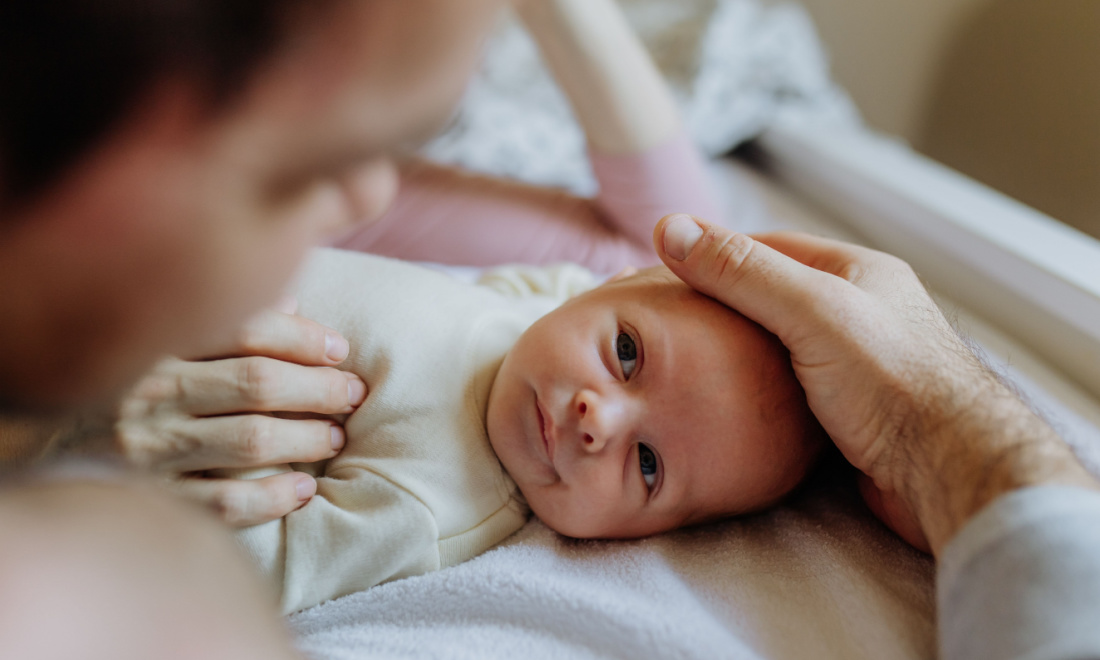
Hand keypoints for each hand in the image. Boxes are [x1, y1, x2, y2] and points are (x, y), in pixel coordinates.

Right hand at [106, 301, 366, 525]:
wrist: (40, 449)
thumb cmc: (116, 386)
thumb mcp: (155, 342)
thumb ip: (220, 322)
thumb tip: (291, 304)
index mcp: (154, 343)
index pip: (246, 328)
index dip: (303, 337)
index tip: (339, 348)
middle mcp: (148, 392)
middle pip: (258, 383)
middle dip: (319, 388)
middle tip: (352, 393)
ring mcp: (147, 449)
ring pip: (252, 440)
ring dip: (307, 438)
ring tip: (335, 436)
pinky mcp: (150, 497)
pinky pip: (226, 501)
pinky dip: (273, 496)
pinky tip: (304, 488)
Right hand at [653, 214, 1096, 554]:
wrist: (949, 473)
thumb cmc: (892, 383)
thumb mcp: (810, 310)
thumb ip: (741, 271)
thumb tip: (669, 227)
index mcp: (859, 272)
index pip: (769, 248)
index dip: (714, 254)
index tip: (663, 270)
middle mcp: (861, 312)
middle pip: (772, 298)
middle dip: (721, 307)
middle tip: (666, 321)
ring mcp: (858, 365)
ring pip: (779, 348)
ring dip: (737, 354)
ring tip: (684, 363)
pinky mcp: (852, 413)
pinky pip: (791, 391)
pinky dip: (757, 392)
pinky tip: (728, 402)